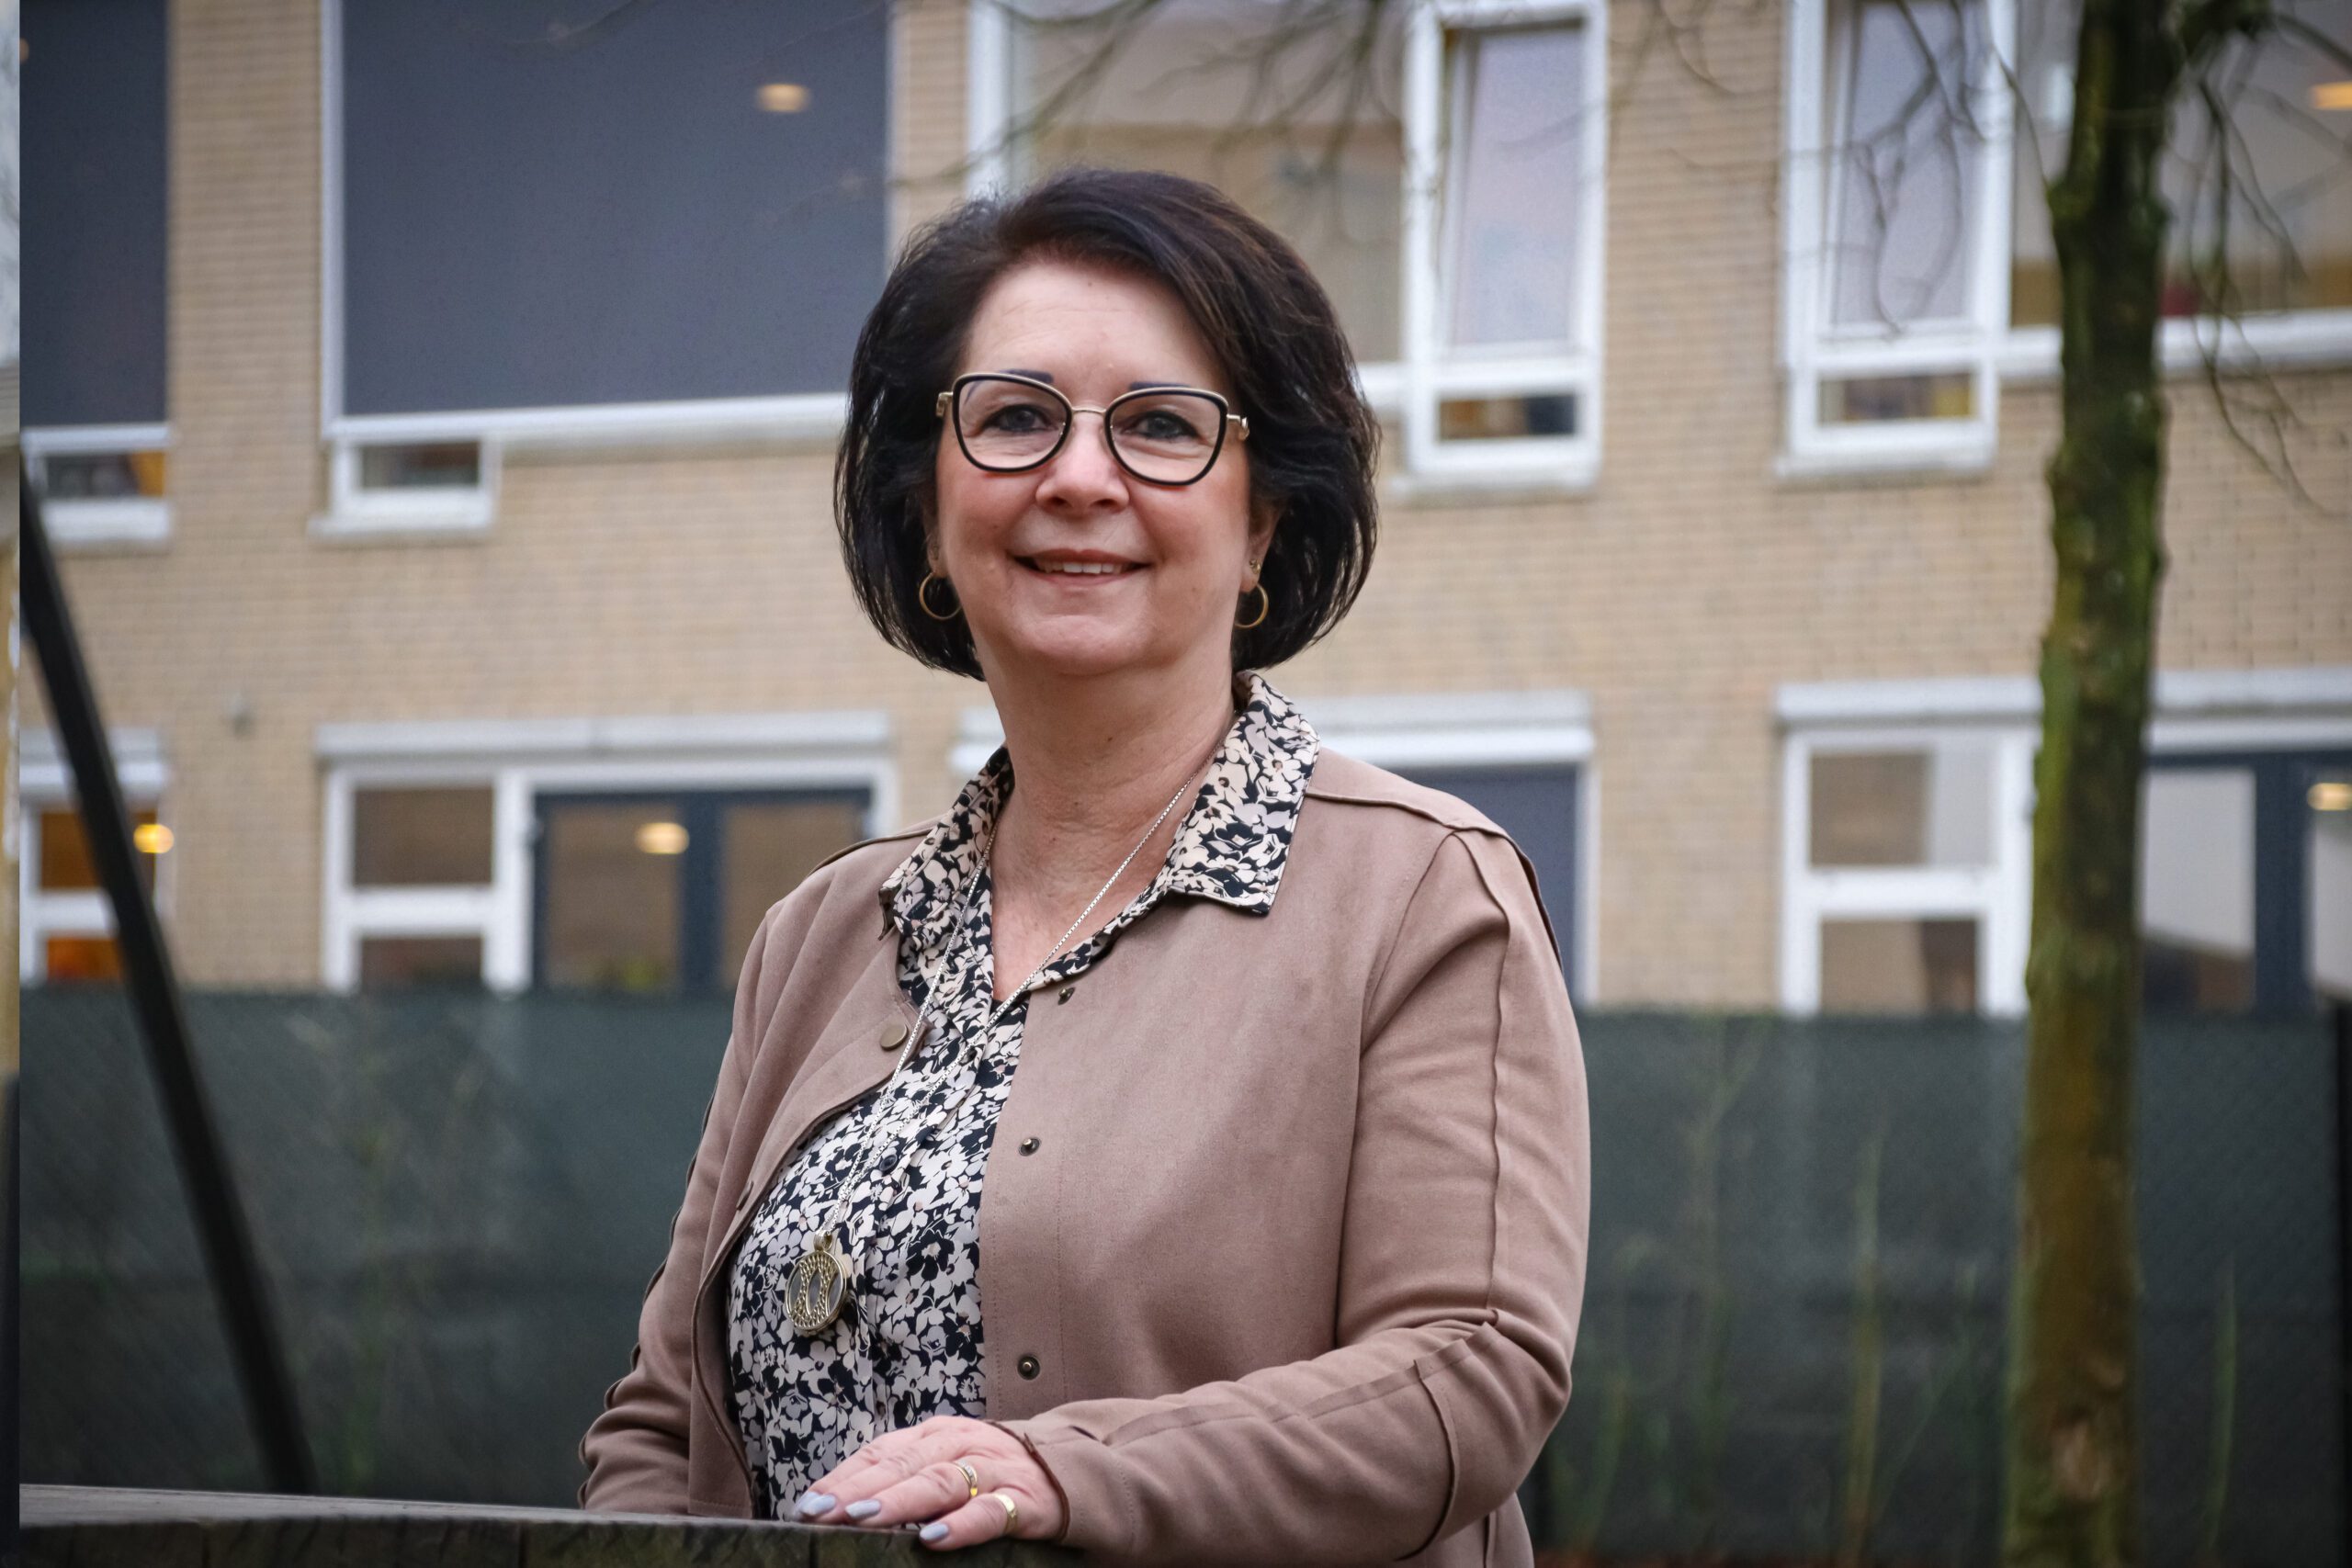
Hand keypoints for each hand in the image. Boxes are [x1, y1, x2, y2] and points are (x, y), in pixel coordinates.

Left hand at [790, 1414, 1065, 1548]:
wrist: (1070, 1471)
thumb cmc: (993, 1473)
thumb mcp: (948, 1462)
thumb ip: (905, 1476)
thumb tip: (839, 1507)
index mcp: (938, 1433)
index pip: (882, 1451)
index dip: (844, 1476)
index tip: (807, 1503)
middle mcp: (963, 1443)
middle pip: (904, 1462)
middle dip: (859, 1488)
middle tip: (822, 1513)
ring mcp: (995, 1469)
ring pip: (942, 1481)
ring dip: (899, 1500)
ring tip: (863, 1518)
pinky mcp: (1026, 1501)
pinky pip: (991, 1512)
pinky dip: (962, 1524)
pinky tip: (934, 1538)